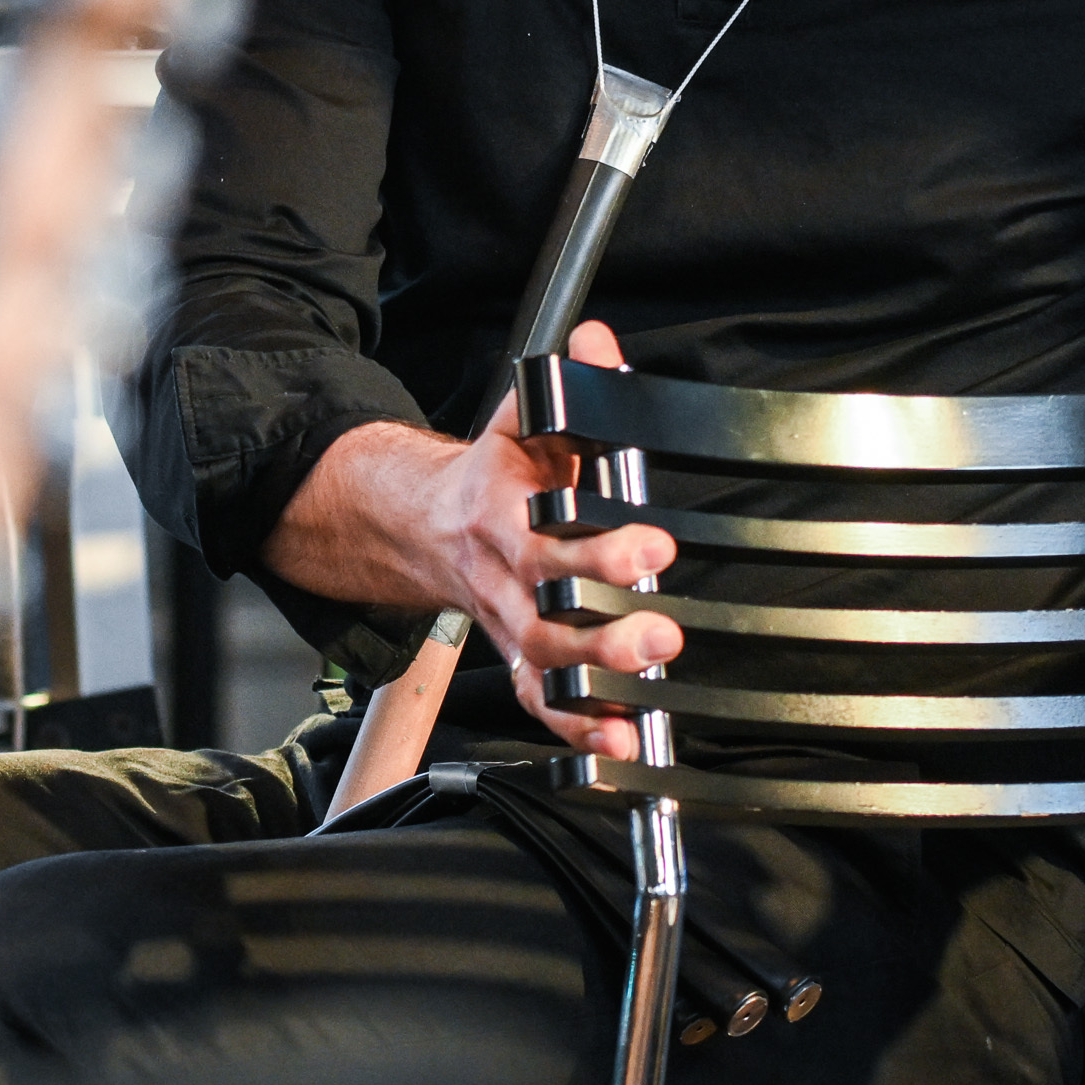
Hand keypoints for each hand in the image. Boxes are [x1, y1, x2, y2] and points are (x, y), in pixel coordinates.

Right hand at [259, 320, 681, 756]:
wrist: (424, 525)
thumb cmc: (492, 475)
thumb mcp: (520, 422)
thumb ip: (565, 388)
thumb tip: (597, 342)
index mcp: (501, 514)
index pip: (546, 539)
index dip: (597, 549)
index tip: (653, 547)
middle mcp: (501, 579)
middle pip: (545, 616)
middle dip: (603, 630)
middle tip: (660, 632)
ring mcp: (507, 625)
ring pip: (542, 666)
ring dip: (595, 684)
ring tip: (645, 689)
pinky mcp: (518, 657)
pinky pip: (541, 700)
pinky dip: (577, 728)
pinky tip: (617, 741)